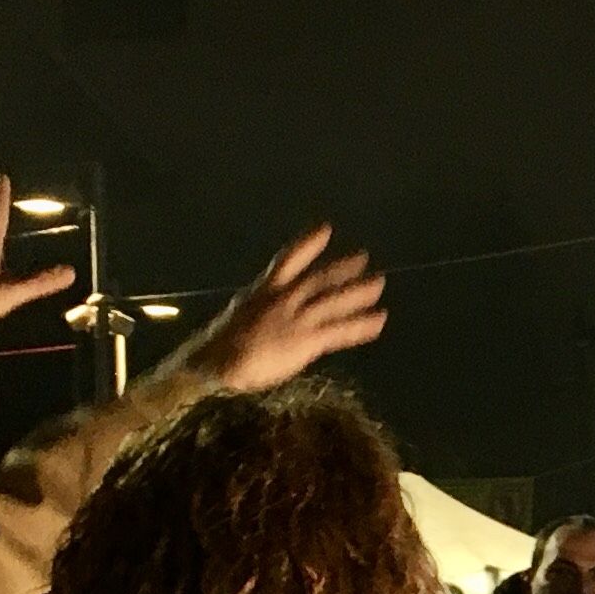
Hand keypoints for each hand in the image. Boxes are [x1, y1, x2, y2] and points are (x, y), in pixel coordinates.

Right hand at [160, 224, 387, 394]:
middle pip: (318, 279)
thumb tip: (265, 314)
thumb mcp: (238, 318)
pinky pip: (340, 331)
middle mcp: (283, 299)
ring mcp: (296, 319)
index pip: (288, 260)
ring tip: (380, 283)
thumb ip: (258, 312)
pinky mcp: (306, 340)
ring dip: (359, 292)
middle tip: (363, 257)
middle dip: (342, 268)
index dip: (308, 244)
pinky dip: (361, 326)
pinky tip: (380, 321)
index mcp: (262, 292)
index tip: (326, 229)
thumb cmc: (217, 348)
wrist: (214, 365)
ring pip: (334, 301)